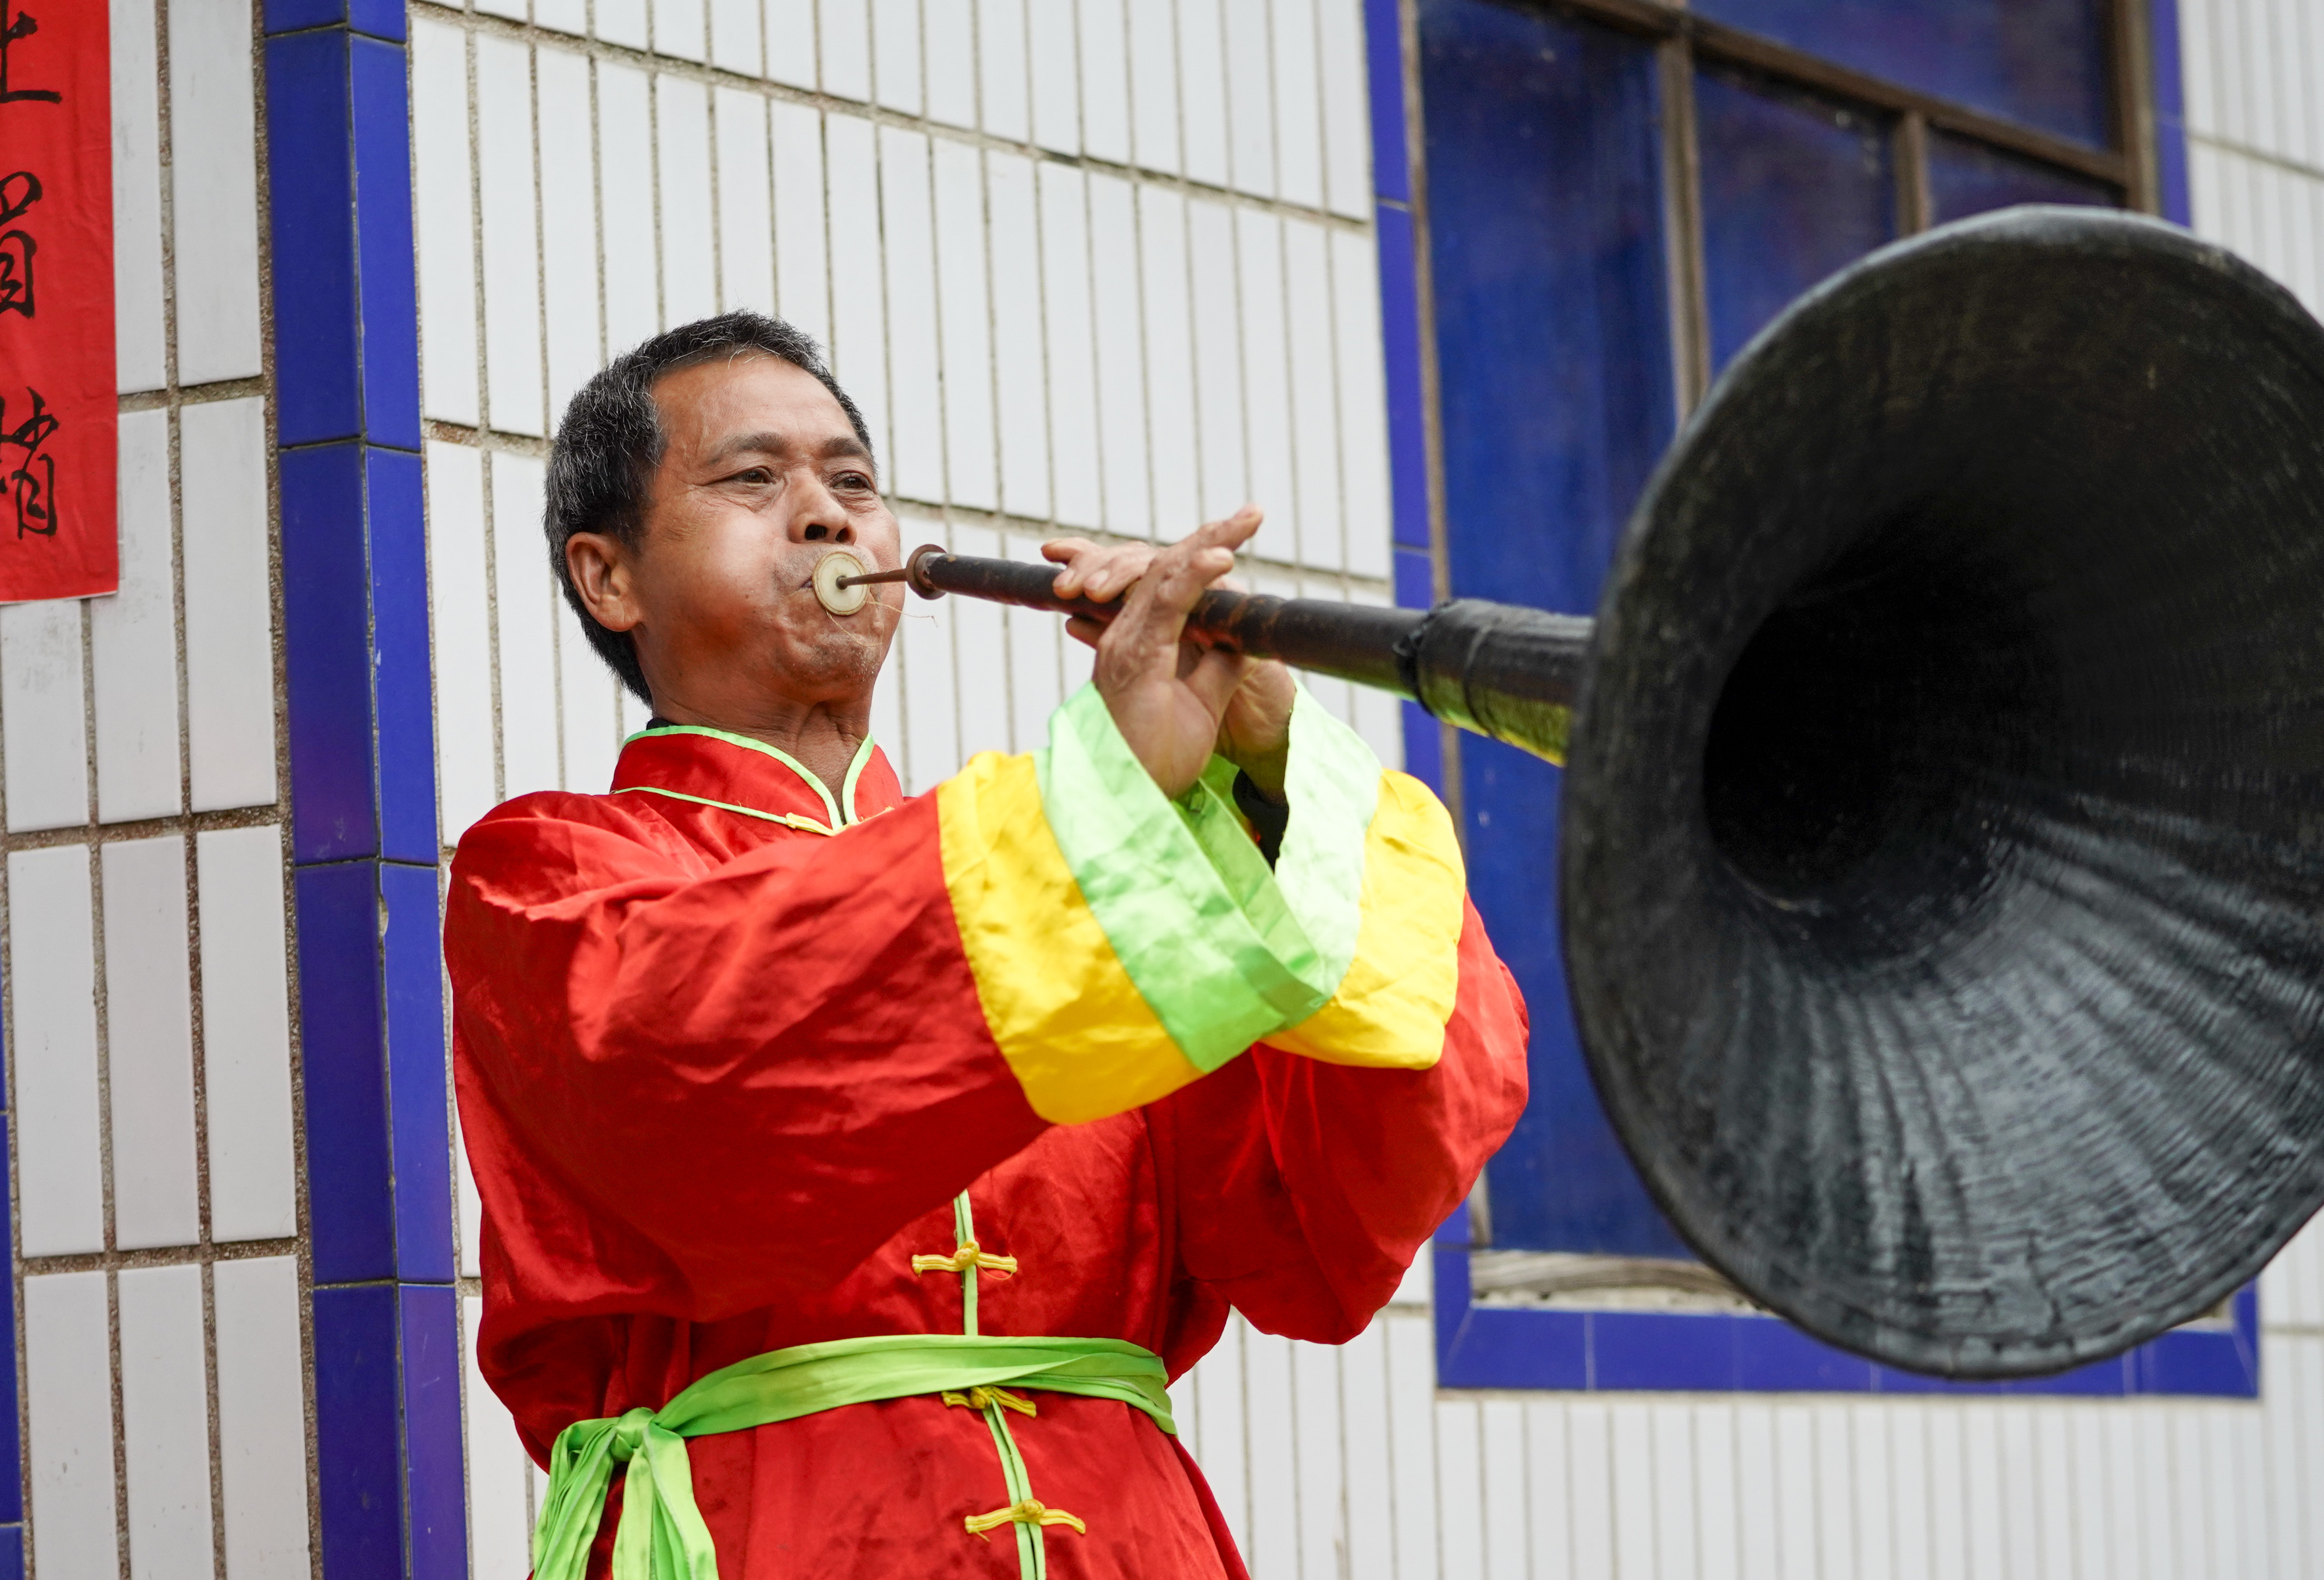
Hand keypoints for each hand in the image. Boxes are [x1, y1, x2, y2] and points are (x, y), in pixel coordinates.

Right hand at [1043, 507, 1294, 800]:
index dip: (1208, 551)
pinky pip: (1165, 607)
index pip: (1174, 582)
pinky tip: (1221, 560)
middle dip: (1212, 535)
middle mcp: (1129, 633)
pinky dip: (1193, 579)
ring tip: (1243, 525)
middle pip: (1166, 566)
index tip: (1245, 526)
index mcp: (1143, 641)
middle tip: (1252, 512)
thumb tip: (1245, 631)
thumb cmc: (1154, 759)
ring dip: (1206, 545)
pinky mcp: (1134, 658)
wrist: (1125, 802)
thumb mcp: (1203, 703)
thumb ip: (1220, 664)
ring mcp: (1128, 643)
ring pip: (1162, 576)